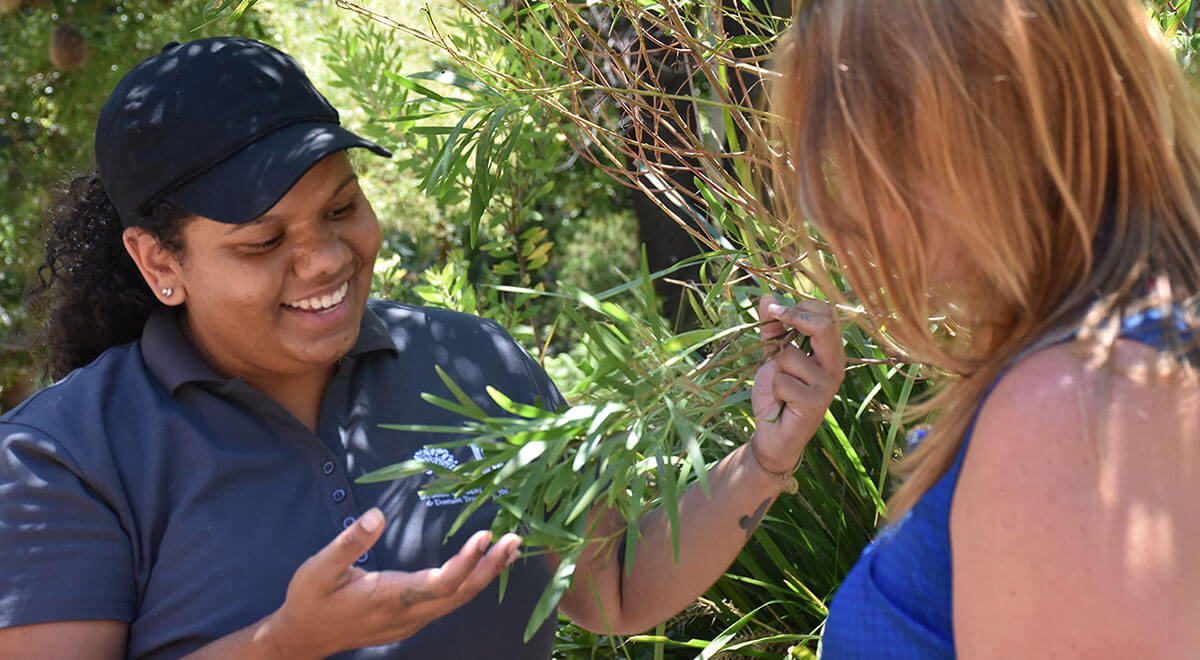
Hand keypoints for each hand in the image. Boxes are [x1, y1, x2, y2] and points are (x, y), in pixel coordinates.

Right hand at [266, 509, 520, 657]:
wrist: (304, 638)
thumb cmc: (310, 600)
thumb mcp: (319, 568)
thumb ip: (349, 542)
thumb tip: (376, 516)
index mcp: (389, 597)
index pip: (440, 583)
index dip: (466, 562)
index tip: (485, 537)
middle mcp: (408, 612)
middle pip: (461, 593)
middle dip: (491, 567)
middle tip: (516, 540)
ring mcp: (412, 619)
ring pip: (459, 599)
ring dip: (486, 575)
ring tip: (509, 549)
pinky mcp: (413, 619)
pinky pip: (451, 601)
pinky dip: (472, 582)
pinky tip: (483, 567)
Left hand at [750, 295, 844, 473]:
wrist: (771, 434)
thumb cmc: (776, 394)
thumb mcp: (773, 357)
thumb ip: (773, 329)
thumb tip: (766, 296)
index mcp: (830, 353)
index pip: (827, 316)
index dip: (800, 306)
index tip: (774, 308)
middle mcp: (835, 367)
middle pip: (824, 327)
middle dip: (794, 318)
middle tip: (775, 318)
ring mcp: (826, 386)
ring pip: (790, 356)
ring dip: (774, 369)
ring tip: (779, 386)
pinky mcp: (814, 404)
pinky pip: (783, 380)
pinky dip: (773, 388)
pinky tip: (781, 401)